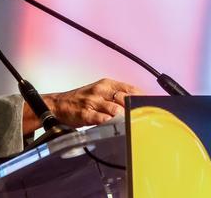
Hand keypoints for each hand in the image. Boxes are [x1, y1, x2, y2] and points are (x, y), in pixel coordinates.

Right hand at [23, 78, 141, 132]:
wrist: (57, 104)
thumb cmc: (81, 100)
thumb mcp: (100, 92)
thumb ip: (117, 97)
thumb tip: (137, 104)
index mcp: (107, 84)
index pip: (130, 88)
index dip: (142, 97)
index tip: (152, 105)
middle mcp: (101, 90)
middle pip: (125, 98)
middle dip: (136, 108)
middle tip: (147, 117)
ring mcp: (92, 101)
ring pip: (115, 109)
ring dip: (126, 117)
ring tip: (136, 124)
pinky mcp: (85, 113)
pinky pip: (100, 118)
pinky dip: (110, 122)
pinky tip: (117, 126)